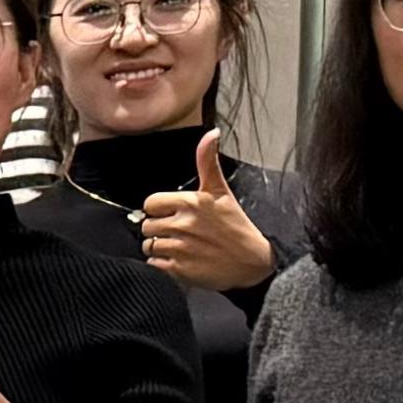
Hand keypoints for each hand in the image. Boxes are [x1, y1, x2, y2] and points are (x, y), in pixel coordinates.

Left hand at [138, 130, 276, 291]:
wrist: (255, 261)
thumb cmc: (236, 225)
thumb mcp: (221, 191)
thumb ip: (207, 162)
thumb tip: (211, 133)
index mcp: (190, 202)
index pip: (150, 203)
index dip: (159, 209)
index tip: (172, 214)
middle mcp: (182, 224)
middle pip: (147, 225)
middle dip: (159, 228)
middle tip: (180, 232)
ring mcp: (179, 247)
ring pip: (149, 245)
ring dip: (160, 247)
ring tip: (181, 247)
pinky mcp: (179, 269)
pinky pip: (154, 264)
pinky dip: (163, 264)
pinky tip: (181, 260)